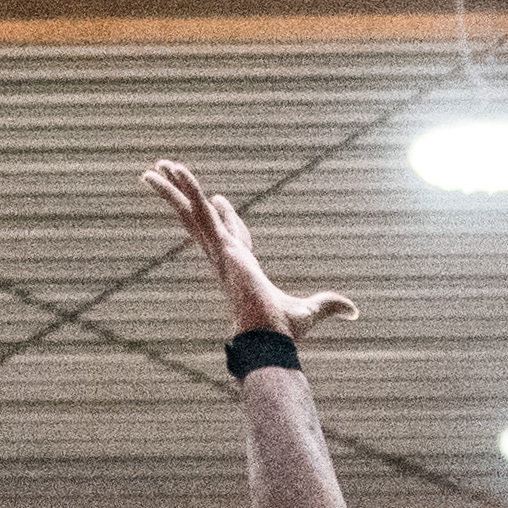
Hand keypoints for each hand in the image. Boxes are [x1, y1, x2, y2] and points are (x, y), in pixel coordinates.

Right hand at [143, 158, 356, 344]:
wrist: (270, 339)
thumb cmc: (285, 333)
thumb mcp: (312, 312)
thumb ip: (331, 305)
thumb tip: (355, 312)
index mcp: (242, 270)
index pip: (233, 237)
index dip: (228, 219)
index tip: (222, 200)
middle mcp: (225, 259)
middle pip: (201, 223)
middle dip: (185, 200)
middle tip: (169, 180)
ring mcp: (220, 252)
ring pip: (191, 214)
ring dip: (172, 190)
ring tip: (152, 168)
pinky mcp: (221, 247)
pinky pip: (201, 213)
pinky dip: (187, 190)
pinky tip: (174, 170)